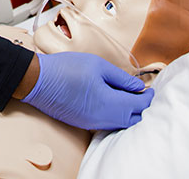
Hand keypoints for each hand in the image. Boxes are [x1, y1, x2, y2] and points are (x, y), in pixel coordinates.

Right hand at [21, 51, 153, 130]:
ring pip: (119, 123)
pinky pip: (106, 123)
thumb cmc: (66, 69)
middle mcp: (102, 118)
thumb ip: (121, 78)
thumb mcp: (98, 65)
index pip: (139, 105)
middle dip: (140, 106)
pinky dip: (114, 115)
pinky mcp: (83, 123)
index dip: (148, 96)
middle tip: (140, 92)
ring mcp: (92, 123)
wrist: (38, 81)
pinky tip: (111, 101)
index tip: (150, 88)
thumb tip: (138, 86)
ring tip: (126, 94)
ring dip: (127, 111)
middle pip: (132, 119)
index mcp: (109, 103)